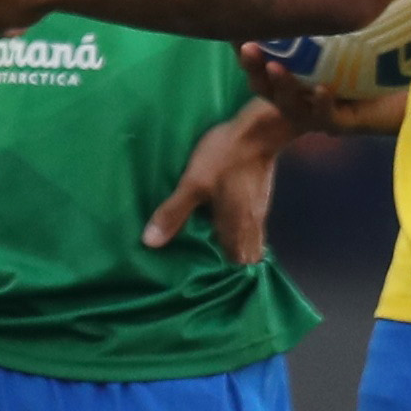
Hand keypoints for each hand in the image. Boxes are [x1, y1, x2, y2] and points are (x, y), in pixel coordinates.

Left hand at [145, 98, 286, 264]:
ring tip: (208, 248)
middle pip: (244, 256)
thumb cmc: (225, 157)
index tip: (204, 281)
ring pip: (248, 239)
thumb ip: (173, 212)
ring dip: (231, 246)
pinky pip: (249, 223)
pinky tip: (219, 222)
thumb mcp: (193, 184)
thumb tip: (150, 242)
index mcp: (236, 228)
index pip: (235, 266)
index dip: (223, 276)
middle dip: (227, 264)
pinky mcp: (258, 196)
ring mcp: (258, 210)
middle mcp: (252, 225)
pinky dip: (235, 229)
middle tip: (203, 267)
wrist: (259, 129)